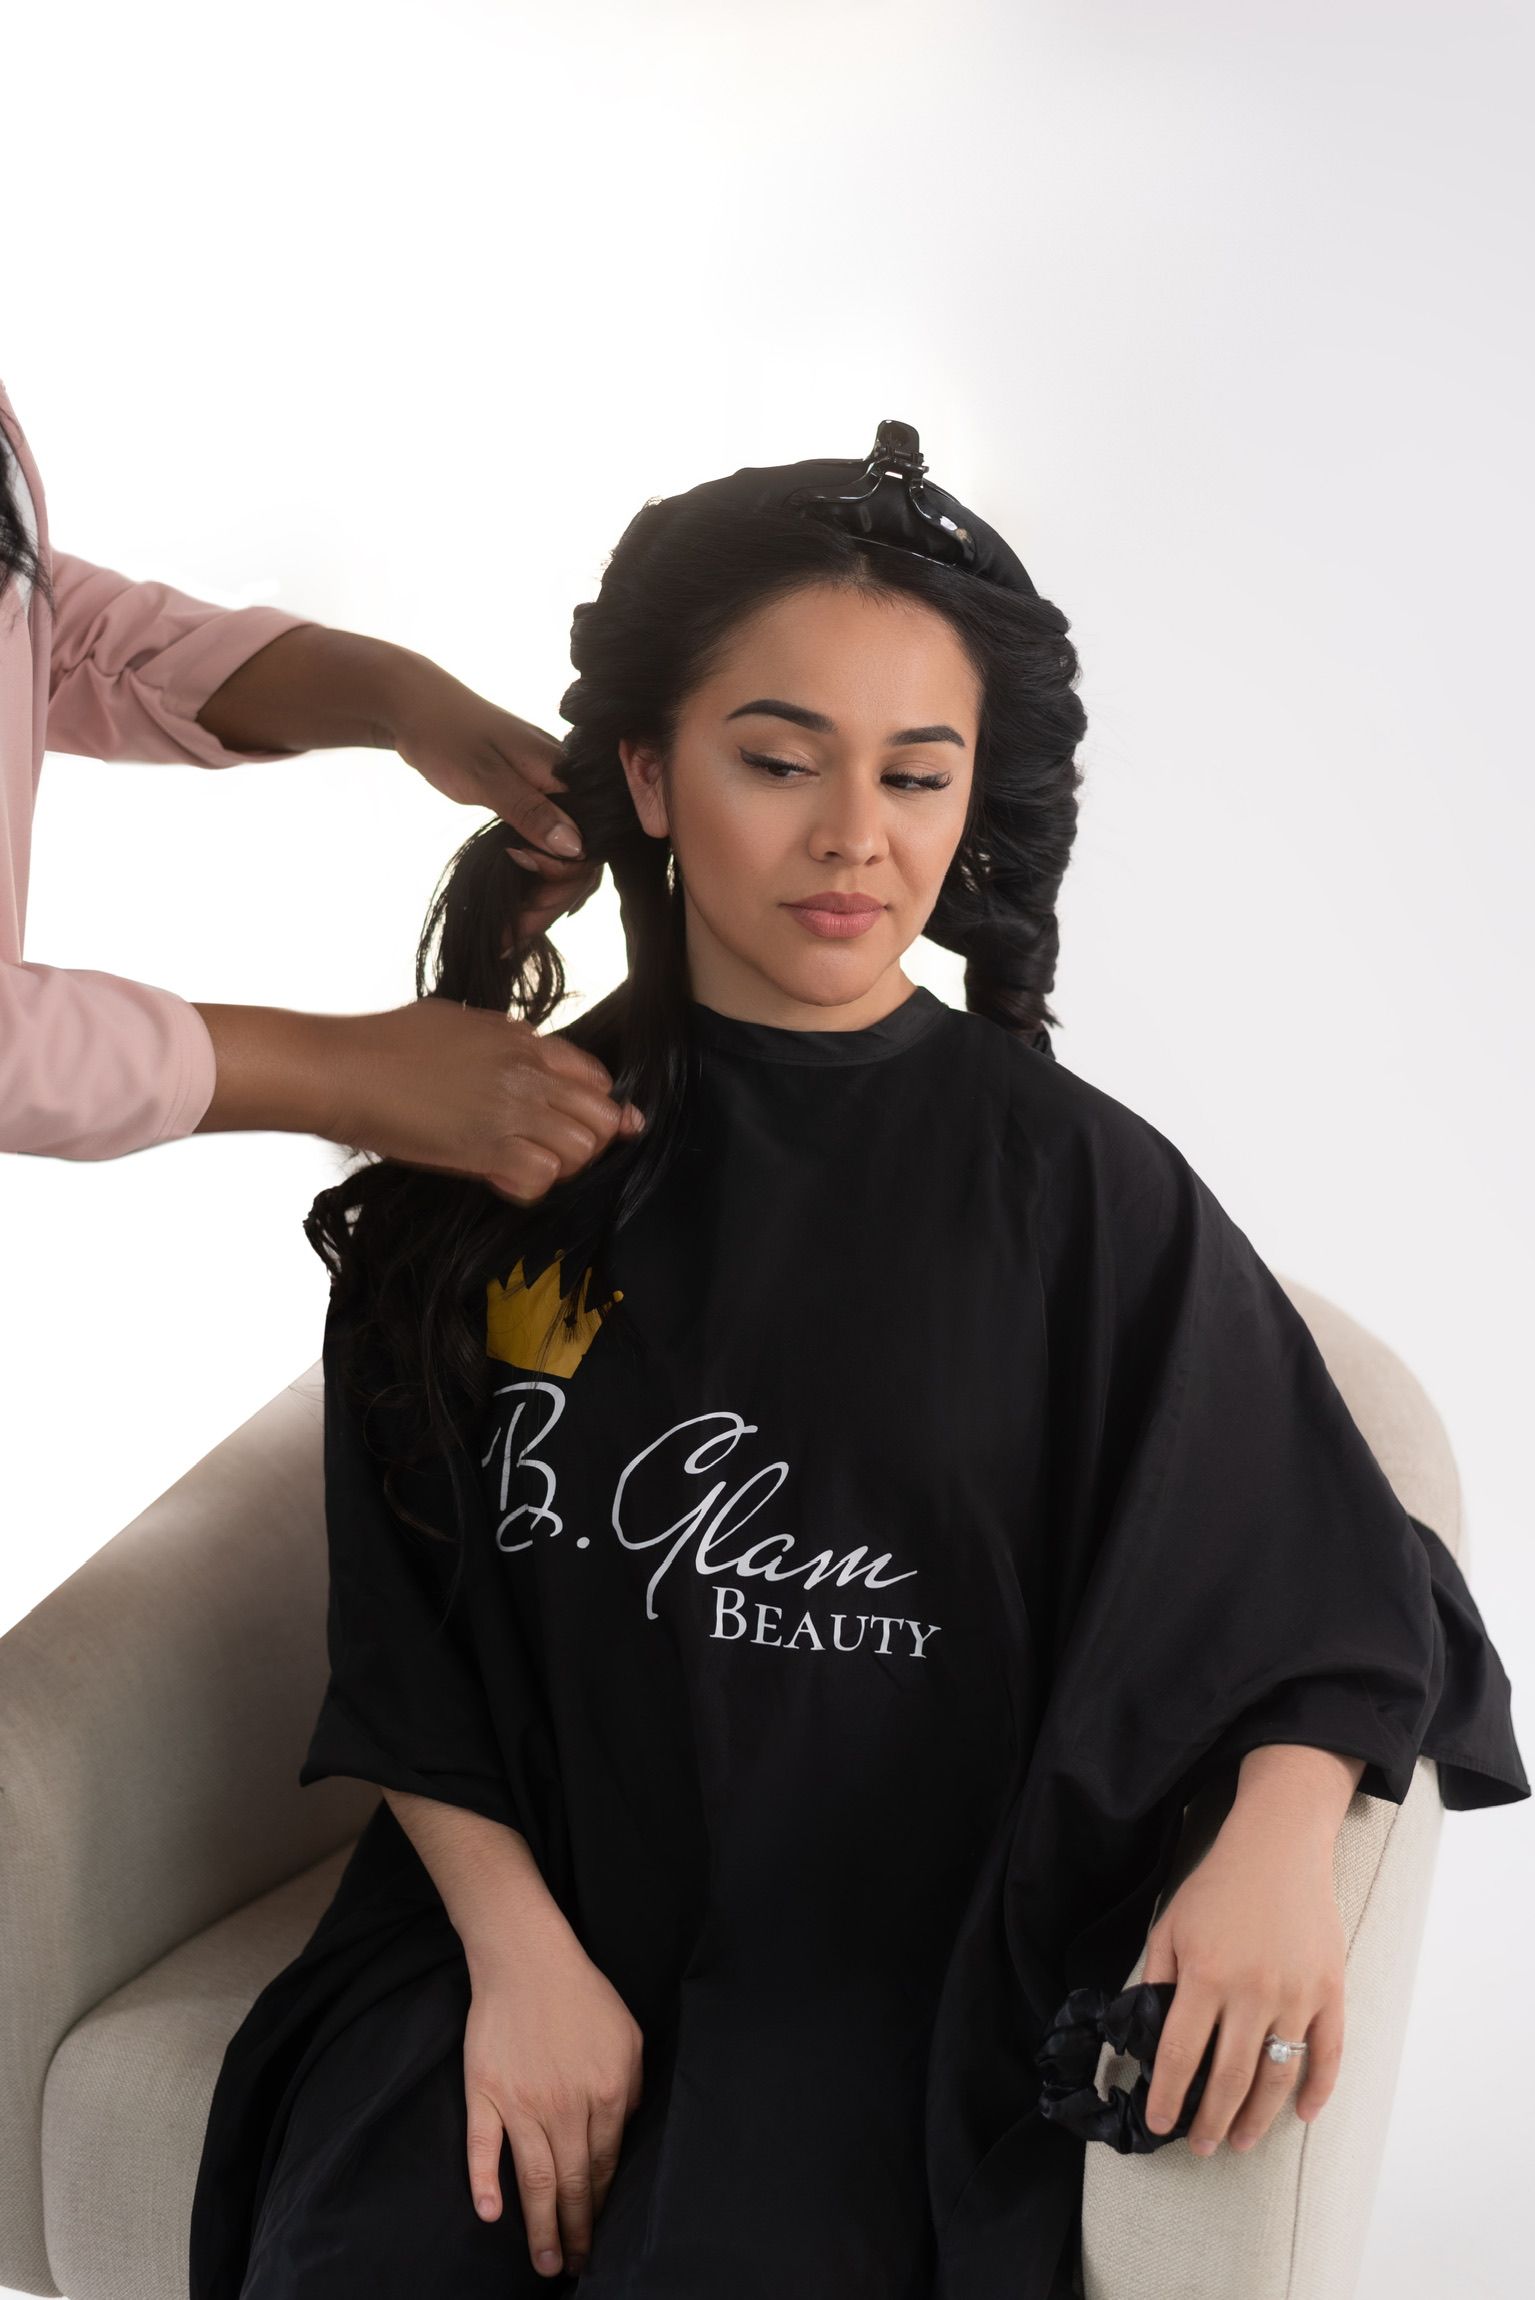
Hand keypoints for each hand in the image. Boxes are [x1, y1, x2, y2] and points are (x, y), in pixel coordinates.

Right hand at [325, 1000, 643, 1197]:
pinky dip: (527, 1186)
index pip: (596, 1078)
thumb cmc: (385, 1043)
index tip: (576, 1122)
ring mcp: (512, 1111)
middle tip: (549, 1149)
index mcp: (522, 1040)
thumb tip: (522, 1051)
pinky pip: (543, 1179)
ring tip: (520, 1162)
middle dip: (586, 1140)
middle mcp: (527, 1073)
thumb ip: (503, 1041)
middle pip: (602, 1118)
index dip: (593, 1106)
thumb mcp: (459, 1022)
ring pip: (582, 1151)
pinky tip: (499, 1176)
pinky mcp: (487, 1150)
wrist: (343, 1070)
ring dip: (558, 1165)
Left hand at [385, 657, 602, 941]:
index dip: (561, 876)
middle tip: (510, 936)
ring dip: (538, 898)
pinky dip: (529, 880)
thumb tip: (576, 848)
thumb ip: (530, 811)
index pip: (589, 842)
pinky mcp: (528, 803)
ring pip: (561, 859)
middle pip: (579, 859)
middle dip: (548, 902)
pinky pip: (543, 849)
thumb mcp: (486, 775)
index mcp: (566, 774)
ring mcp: (548, 796)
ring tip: (508, 934)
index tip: (520, 885)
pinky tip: (514, 907)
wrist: (413, 704)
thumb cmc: (446, 732)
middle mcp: (566, 787)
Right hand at [464, 1929, 644, 2279]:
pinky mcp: (485, 2092)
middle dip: (576, 2233)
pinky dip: (485, 2183)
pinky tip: (490, 2214)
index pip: (605, 2167)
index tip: (599, 2236)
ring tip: (544, 2263)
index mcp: (607, 2093)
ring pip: (535, 2179)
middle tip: (574, 2269)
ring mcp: (522, 2102)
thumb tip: (623, 2135)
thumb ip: (630, 2090)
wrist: (526, 1958)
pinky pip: (483, 2147)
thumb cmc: (581, 1994)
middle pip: (573, 2183)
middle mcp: (566, 2106)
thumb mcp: (628, 2037)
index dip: (601, 2207)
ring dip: (540, 2227)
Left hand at [1138, 1808, 1345, 2156]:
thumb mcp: (1172, 1925)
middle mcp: (1252, 1991)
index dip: (1168, 2097)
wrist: (1279, 1846)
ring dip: (1258, 2117)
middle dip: (1211, 2120)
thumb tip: (1144, 2034)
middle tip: (1202, 2147)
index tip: (1160, 2123)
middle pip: (1230, 2077)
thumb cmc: (1219, 1885)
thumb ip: (1158, 1979)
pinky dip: (1317, 2089)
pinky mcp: (1331, 1991)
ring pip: (1278, 2075)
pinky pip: (1328, 2053)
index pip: (1181, 2055)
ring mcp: (1297, 1994)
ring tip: (1240, 2140)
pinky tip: (1302, 2115)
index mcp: (1206, 1975)